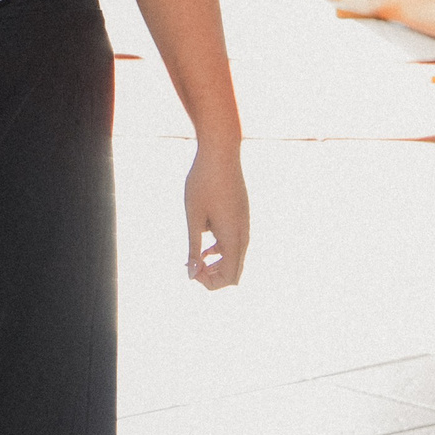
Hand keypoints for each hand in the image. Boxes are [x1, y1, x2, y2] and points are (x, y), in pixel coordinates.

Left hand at [184, 143, 249, 290]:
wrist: (221, 151)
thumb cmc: (203, 182)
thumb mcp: (193, 217)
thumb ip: (194, 248)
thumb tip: (191, 275)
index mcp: (234, 237)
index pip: (230, 278)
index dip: (210, 282)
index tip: (190, 269)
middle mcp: (244, 234)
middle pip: (235, 271)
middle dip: (213, 276)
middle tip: (191, 266)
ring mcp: (244, 224)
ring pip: (235, 257)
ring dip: (216, 263)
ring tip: (196, 258)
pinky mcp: (241, 215)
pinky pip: (234, 242)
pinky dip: (220, 249)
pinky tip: (204, 243)